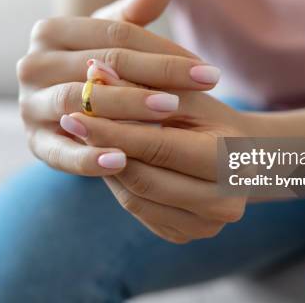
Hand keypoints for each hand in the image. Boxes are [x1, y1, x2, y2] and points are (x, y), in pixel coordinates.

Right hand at [18, 0, 220, 175]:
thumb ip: (138, 10)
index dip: (163, 51)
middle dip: (152, 78)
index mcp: (49, 30)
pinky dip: (88, 159)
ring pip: (79, 105)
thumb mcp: (115, 34)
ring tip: (169, 114)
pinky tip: (122, 162)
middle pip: (98, 68)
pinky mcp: (34, 143)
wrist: (66, 101)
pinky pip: (60, 153)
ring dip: (125, 111)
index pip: (114, 36)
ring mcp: (29, 105)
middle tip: (198, 90)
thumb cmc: (97, 61)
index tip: (206, 69)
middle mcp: (31, 65)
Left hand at [60, 80, 249, 242]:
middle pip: (145, 180)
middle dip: (104, 150)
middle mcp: (226, 202)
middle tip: (70, 123)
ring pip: (136, 199)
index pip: (159, 148)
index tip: (76, 111)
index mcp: (232, 161)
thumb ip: (141, 84)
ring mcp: (206, 225)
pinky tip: (106, 159)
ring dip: (105, 168)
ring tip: (84, 138)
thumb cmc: (207, 116)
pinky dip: (118, 183)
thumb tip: (93, 70)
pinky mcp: (185, 234)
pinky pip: (138, 210)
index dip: (113, 130)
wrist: (234, 154)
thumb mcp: (181, 94)